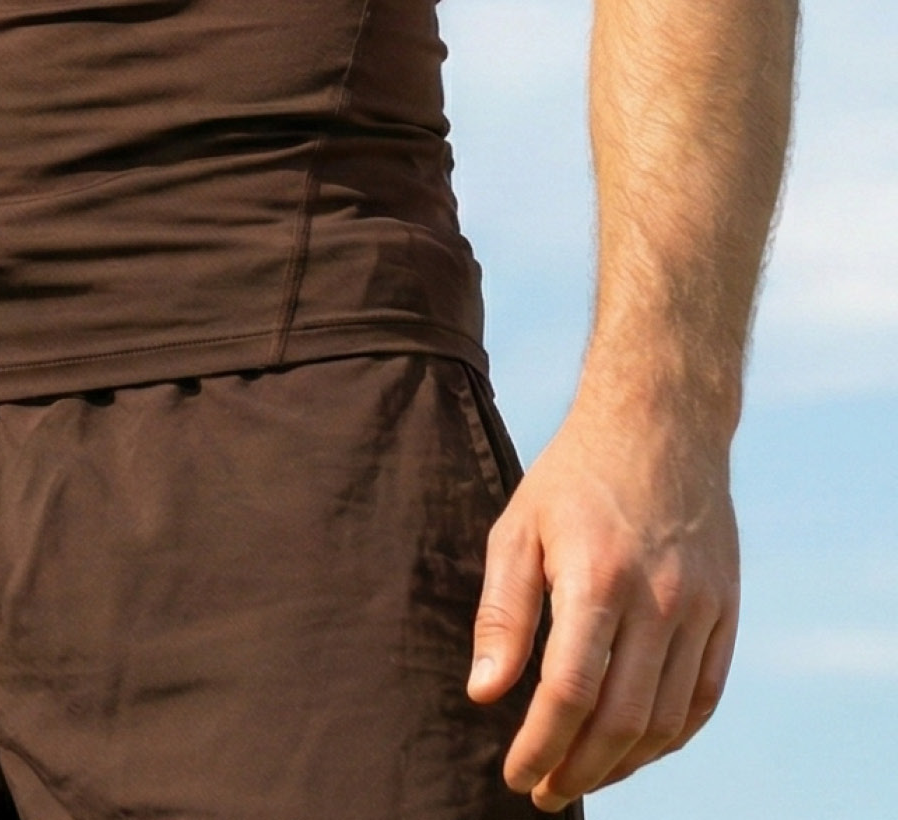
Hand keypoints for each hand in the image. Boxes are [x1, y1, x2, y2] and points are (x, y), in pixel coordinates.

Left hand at [469, 394, 739, 808]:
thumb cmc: (572, 478)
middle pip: (622, 719)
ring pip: (667, 720)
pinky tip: (634, 751)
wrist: (660, 427)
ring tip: (580, 777)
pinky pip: (704, 699)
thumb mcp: (517, 529)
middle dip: (578, 768)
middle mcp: (658, 602)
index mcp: (597, 578)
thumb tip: (484, 693)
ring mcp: (701, 610)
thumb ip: (502, 614)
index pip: (570, 692)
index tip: (517, 776)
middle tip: (542, 792)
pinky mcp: (726, 614)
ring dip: (623, 764)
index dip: (542, 744)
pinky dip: (669, 737)